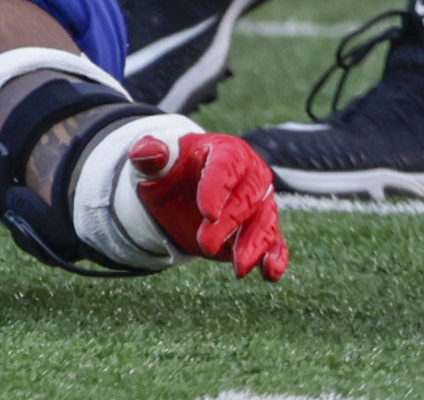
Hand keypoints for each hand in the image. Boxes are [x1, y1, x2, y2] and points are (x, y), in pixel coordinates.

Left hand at [127, 130, 286, 282]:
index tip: (207, 213)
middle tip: (204, 245)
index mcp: (226, 151)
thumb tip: (148, 151)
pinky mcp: (263, 228)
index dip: (218, 189)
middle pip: (246, 199)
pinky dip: (276, 257)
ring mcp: (261, 203)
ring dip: (254, 246)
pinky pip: (276, 242)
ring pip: (265, 223)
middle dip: (228, 225)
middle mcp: (251, 175)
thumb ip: (148, 155)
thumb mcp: (154, 165)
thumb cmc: (169, 173)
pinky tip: (270, 273)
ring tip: (238, 269)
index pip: (226, 166)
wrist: (180, 195)